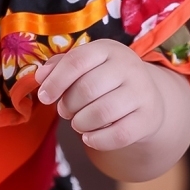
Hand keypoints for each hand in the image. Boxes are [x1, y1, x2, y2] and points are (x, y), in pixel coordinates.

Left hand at [35, 39, 164, 152]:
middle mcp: (129, 67)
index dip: (56, 81)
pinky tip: (89, 137)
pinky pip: (118, 135)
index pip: (76, 61)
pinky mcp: (148, 118)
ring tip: (78, 123)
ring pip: (102, 113)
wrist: (146, 98)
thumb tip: (40, 76)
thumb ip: (60, 67)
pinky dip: (97, 140)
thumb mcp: (85, 65)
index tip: (44, 97)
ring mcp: (142, 92)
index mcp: (107, 49)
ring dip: (80, 123)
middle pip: (87, 88)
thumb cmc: (105, 79)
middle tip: (64, 111)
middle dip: (68, 105)